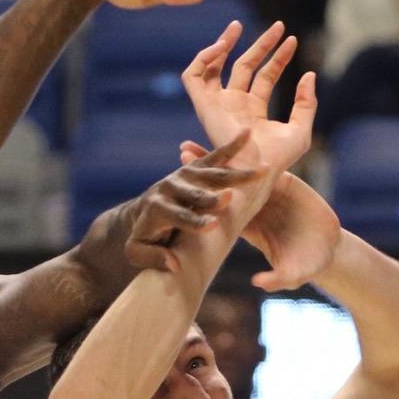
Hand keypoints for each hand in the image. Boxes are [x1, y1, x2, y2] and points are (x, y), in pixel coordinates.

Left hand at [119, 131, 267, 273]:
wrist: (142, 213)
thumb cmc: (145, 237)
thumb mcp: (137, 251)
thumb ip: (152, 258)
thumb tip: (173, 264)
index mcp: (158, 209)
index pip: (179, 217)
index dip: (195, 221)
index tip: (213, 225)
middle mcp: (170, 187)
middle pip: (196, 193)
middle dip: (213, 197)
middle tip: (230, 198)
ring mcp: (183, 174)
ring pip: (213, 174)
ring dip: (237, 174)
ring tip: (261, 172)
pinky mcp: (194, 167)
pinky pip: (216, 156)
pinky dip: (233, 145)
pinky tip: (248, 134)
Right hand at [181, 21, 318, 175]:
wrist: (255, 171)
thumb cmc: (278, 160)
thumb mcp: (301, 129)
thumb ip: (306, 103)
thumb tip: (309, 74)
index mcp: (253, 111)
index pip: (265, 76)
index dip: (278, 57)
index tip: (293, 41)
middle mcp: (233, 106)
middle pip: (244, 66)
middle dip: (261, 44)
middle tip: (278, 25)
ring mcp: (217, 104)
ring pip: (215, 66)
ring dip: (224, 44)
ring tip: (238, 26)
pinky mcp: (202, 105)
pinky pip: (193, 77)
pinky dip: (202, 58)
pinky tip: (222, 46)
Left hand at [181, 141, 340, 290]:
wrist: (328, 249)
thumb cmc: (309, 265)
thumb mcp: (294, 275)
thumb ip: (277, 278)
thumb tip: (258, 283)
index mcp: (249, 229)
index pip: (221, 215)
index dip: (205, 204)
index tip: (188, 193)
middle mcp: (252, 209)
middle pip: (221, 190)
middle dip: (200, 175)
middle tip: (181, 157)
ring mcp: (265, 194)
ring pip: (236, 173)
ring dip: (214, 159)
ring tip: (189, 145)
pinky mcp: (282, 182)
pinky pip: (263, 165)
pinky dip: (250, 152)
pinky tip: (236, 135)